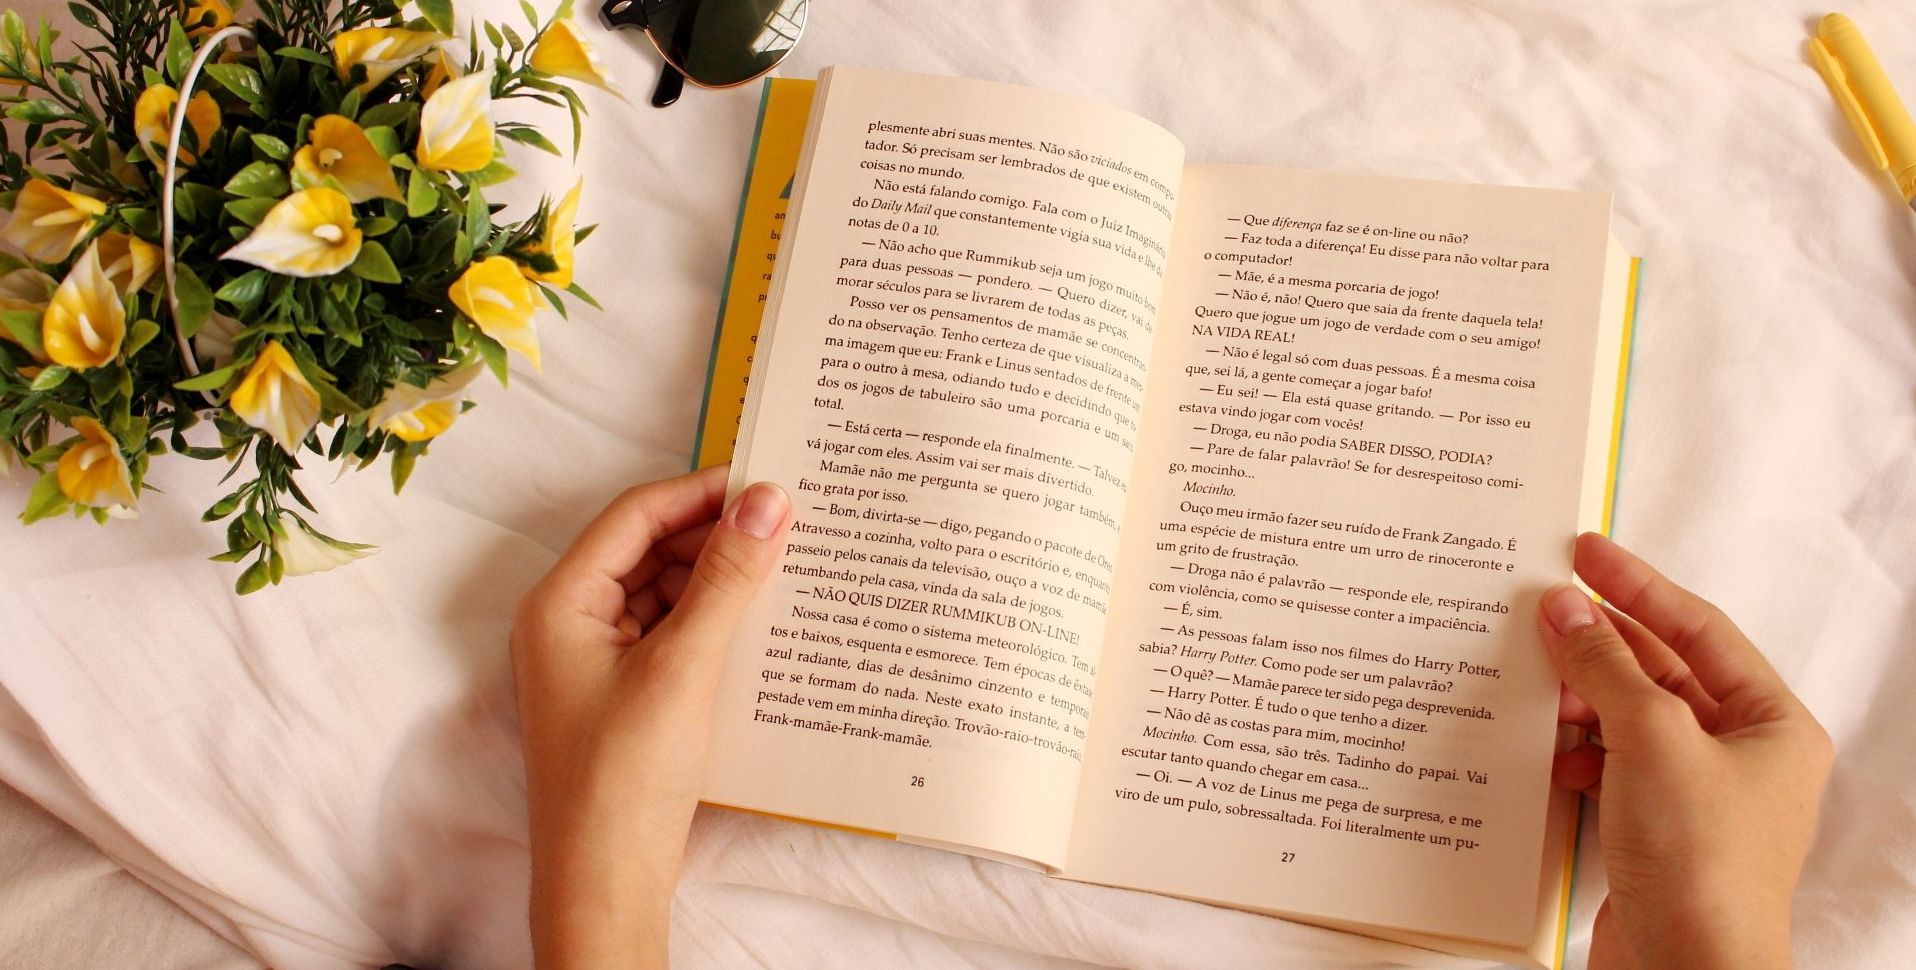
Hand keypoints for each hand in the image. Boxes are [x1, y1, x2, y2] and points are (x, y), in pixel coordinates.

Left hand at [510, 465, 792, 969]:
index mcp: (560, 603)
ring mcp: (596, 659)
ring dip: (720, 578)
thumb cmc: (624, 778)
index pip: (635, 515)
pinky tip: (763, 621)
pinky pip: (673, 632)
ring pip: (665, 590)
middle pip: (649, 548)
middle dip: (716, 535)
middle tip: (790, 522)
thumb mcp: (684, 667)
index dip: (701, 492)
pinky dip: (714, 620)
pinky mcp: (625, 693)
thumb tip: (768, 502)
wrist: (606, 882)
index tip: (768, 483)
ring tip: (787, 565)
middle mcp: (570, 622)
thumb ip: (726, 579)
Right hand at [1538, 533, 1831, 969]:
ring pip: (1628, 719)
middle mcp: (1741, 755)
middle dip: (1599, 642)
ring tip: (1532, 677)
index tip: (1584, 551)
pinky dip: (1574, 753)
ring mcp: (1696, 796)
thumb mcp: (1652, 737)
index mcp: (1771, 724)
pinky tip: (1545, 751)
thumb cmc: (1700, 861)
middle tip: (1539, 606)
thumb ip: (1606, 665)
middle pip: (1660, 672)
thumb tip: (1564, 608)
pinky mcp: (1655, 831)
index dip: (1637, 586)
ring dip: (1580, 698)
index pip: (1697, 629)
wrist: (1686, 969)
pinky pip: (1608, 766)